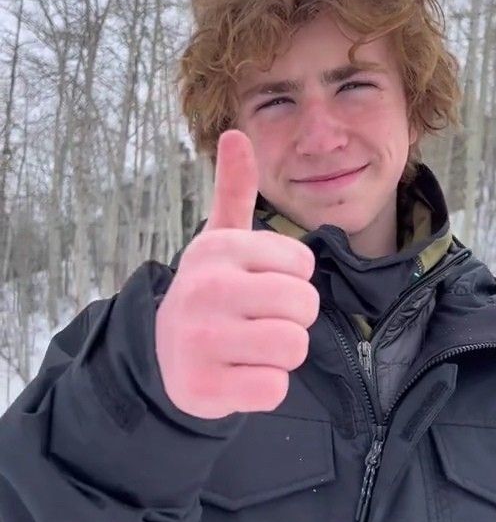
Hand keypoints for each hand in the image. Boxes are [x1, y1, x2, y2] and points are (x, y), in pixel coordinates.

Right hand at [155, 130, 319, 417]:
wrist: (165, 356)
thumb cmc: (211, 293)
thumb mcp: (220, 241)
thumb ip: (235, 191)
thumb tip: (236, 132)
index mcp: (217, 250)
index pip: (302, 263)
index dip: (291, 280)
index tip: (259, 287)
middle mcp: (205, 290)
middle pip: (304, 306)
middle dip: (292, 319)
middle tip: (258, 322)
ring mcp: (201, 342)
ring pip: (293, 347)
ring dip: (281, 355)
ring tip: (250, 348)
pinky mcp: (204, 388)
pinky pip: (274, 389)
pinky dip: (264, 388)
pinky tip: (238, 376)